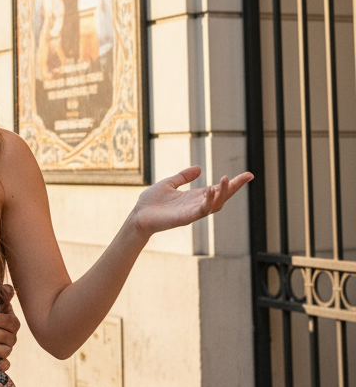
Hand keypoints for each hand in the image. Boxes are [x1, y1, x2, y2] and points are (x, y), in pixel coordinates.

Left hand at [130, 166, 253, 237]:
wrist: (138, 215)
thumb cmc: (151, 202)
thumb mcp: (169, 183)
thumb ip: (183, 176)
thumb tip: (199, 168)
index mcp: (194, 197)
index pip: (217, 189)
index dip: (232, 183)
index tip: (248, 175)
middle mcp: (196, 205)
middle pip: (221, 197)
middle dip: (233, 187)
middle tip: (245, 177)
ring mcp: (192, 212)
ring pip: (214, 205)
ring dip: (222, 193)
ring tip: (226, 180)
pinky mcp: (185, 218)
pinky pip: (201, 211)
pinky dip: (208, 202)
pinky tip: (210, 190)